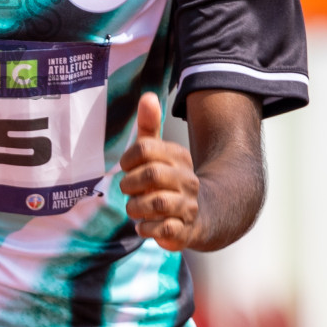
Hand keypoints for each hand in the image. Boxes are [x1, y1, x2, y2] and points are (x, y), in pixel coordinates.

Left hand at [118, 92, 200, 250]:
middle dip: (130, 184)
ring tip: (135, 209)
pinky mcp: (185, 231)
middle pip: (150, 174)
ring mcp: (188, 206)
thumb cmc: (167, 180)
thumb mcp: (158, 152)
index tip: (127, 168)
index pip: (145, 148)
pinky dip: (146, 229)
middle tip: (129, 190)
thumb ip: (149, 126)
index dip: (128, 159)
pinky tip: (144, 226)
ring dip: (135, 208)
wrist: (199, 216)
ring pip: (155, 203)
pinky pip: (162, 230)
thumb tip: (148, 95)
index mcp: (179, 156)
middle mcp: (187, 179)